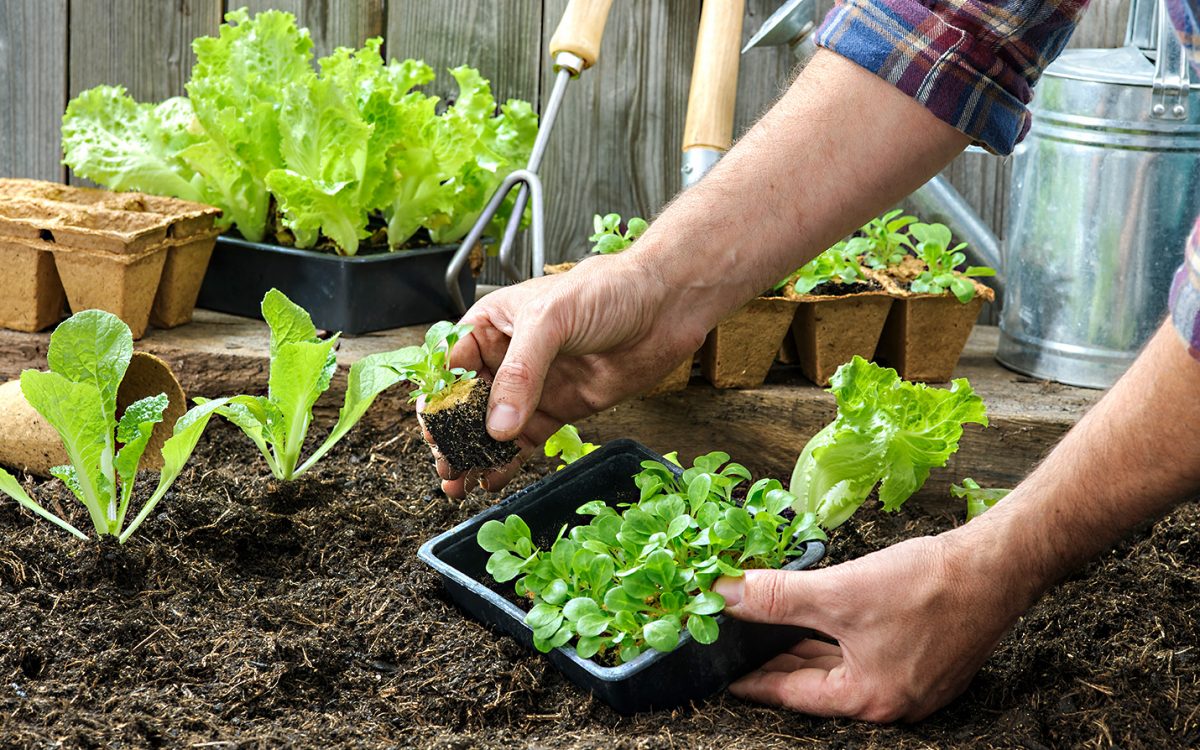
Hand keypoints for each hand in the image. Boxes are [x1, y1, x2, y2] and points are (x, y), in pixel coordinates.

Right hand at [428, 253, 708, 497]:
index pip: (451, 366)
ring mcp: (534, 386)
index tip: (433, 431)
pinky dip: (507, 462)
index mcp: (492, 324)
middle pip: (467, 403)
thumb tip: (497, 425)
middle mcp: (508, 357)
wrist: (665, 305)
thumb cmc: (607, 291)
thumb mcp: (552, 321)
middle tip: (445, 465)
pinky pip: (525, 441)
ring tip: (458, 482)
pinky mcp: (560, 409)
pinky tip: (492, 481)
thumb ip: (521, 373)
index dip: (438, 399)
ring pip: (493, 428)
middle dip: (452, 436)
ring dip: (474, 455)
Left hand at [713, 530, 1034, 721]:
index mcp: (868, 698)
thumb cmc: (927, 587)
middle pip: (818, 683)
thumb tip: (725, 595)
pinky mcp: (928, 659)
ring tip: (772, 632)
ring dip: (808, 647)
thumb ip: (777, 598)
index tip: (725, 673)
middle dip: (779, 662)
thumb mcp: (839, 593)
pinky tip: (821, 618)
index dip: (755, 679)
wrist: (997, 566)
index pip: (793, 693)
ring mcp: (913, 683)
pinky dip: (839, 639)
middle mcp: (892, 701)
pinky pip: (867, 654)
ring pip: (843, 667)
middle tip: (741, 647)